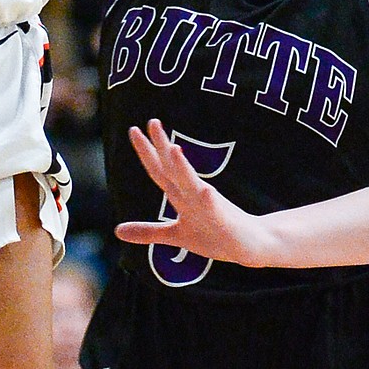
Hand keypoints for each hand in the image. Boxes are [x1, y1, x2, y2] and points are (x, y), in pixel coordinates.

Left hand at [115, 118, 273, 265]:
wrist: (249, 246)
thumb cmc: (214, 236)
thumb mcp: (176, 236)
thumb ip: (148, 232)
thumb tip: (118, 231)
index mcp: (181, 196)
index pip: (160, 170)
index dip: (147, 152)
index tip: (134, 130)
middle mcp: (193, 195)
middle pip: (174, 169)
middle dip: (162, 147)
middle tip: (152, 122)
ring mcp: (209, 206)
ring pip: (193, 184)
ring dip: (183, 168)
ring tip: (174, 149)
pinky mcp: (224, 220)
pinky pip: (216, 210)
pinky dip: (210, 201)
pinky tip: (207, 192)